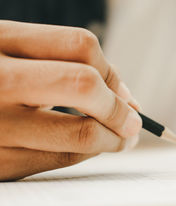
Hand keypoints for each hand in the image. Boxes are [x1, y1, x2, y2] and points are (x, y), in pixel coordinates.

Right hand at [0, 21, 141, 180]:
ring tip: (123, 139)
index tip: (127, 96)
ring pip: (77, 134)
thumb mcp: (12, 53)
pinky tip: (90, 147)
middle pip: (83, 85)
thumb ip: (64, 64)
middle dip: (119, 108)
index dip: (113, 73)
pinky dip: (84, 154)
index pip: (80, 45)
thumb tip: (128, 99)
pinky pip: (57, 160)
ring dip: (112, 139)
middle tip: (135, 123)